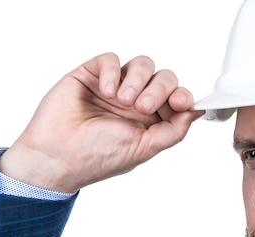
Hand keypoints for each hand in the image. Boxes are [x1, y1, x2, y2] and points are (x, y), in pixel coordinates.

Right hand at [0, 53, 202, 192]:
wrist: (57, 157)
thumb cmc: (97, 158)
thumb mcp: (145, 148)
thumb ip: (174, 130)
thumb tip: (197, 112)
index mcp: (151, 120)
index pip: (176, 98)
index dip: (182, 96)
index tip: (179, 103)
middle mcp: (135, 101)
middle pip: (164, 78)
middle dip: (159, 89)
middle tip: (142, 107)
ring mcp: (115, 87)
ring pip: (142, 64)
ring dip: (137, 80)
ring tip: (122, 100)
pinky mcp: (91, 75)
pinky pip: (111, 59)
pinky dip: (112, 72)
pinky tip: (106, 91)